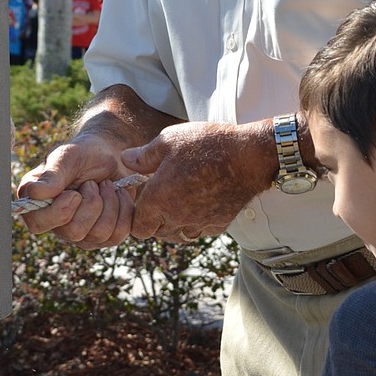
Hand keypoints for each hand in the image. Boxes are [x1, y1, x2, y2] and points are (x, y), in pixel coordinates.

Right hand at [15, 134, 134, 246]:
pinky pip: (118, 233)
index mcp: (37, 204)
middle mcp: (57, 225)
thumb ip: (52, 175)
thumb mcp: (66, 157)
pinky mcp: (104, 237)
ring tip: (105, 185)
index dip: (59, 210)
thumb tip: (35, 193)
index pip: (37, 224)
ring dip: (109, 202)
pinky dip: (124, 208)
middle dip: (91, 202)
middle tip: (92, 183)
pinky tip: (118, 194)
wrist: (111, 156)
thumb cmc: (83, 154)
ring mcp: (81, 234)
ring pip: (99, 234)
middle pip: (74, 232)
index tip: (74, 192)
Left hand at [121, 120, 275, 240]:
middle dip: (155, 219)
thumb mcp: (169, 141)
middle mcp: (177, 218)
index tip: (144, 200)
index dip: (137, 216)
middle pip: (157, 233)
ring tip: (181, 200)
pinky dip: (197, 221)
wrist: (248, 156)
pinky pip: (201, 230)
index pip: (138, 228)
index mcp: (158, 200)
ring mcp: (199, 223)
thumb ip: (144, 156)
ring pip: (179, 234)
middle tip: (162, 196)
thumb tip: (126, 160)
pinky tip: (202, 201)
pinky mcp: (219, 224)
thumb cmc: (206, 145)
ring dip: (176, 222)